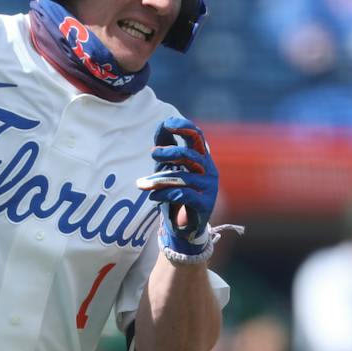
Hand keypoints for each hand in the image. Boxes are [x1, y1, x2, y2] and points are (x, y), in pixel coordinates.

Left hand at [137, 115, 218, 261]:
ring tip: (142, 184)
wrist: (188, 226)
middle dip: (170, 153)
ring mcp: (209, 188)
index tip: (167, 124)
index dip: (184, 128)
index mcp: (201, 158)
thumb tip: (162, 126)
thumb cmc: (180, 193)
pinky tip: (153, 197)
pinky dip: (165, 194)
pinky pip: (183, 195)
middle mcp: (208, 170)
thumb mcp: (172, 169)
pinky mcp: (204, 204)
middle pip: (191, 156)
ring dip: (159, 180)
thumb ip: (168, 150)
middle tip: (152, 154)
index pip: (197, 137)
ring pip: (183, 178)